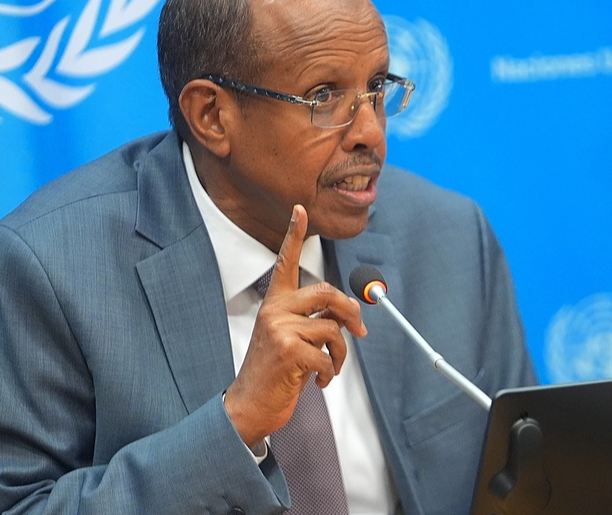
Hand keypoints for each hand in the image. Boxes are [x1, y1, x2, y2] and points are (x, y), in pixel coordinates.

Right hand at [223, 205, 366, 448]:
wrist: (251, 403)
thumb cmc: (275, 371)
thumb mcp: (293, 338)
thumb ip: (316, 319)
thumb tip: (351, 310)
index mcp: (275, 302)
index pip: (286, 261)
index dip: (294, 234)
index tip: (300, 209)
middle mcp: (275, 309)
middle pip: (327, 293)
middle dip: (351, 312)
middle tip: (360, 331)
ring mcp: (279, 328)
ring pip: (333, 328)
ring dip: (341, 354)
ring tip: (329, 368)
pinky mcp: (288, 350)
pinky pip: (328, 355)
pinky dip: (331, 372)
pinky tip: (319, 381)